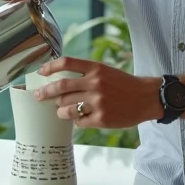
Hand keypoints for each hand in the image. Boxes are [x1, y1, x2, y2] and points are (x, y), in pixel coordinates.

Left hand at [33, 58, 161, 128]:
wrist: (146, 98)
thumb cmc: (124, 84)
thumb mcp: (105, 71)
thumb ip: (85, 74)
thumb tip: (59, 80)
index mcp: (96, 68)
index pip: (66, 63)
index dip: (50, 67)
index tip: (41, 72)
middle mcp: (95, 83)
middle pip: (61, 87)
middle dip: (45, 92)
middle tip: (38, 96)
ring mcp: (98, 102)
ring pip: (66, 107)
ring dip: (60, 110)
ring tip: (61, 110)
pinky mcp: (101, 119)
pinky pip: (78, 122)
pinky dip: (76, 121)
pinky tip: (80, 118)